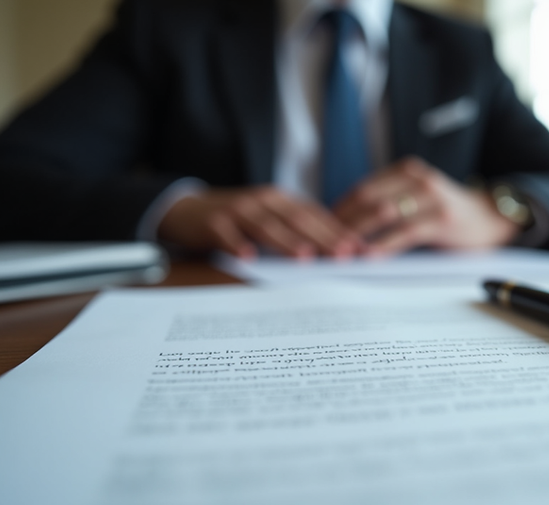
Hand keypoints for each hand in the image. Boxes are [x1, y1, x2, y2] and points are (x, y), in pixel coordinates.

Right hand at [158, 187, 361, 258]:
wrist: (188, 210)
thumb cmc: (238, 220)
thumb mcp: (269, 218)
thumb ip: (296, 230)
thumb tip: (335, 252)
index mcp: (281, 200)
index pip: (315, 216)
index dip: (338, 231)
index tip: (360, 249)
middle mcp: (263, 201)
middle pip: (297, 220)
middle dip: (322, 238)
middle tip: (344, 255)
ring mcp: (238, 210)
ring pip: (266, 226)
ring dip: (286, 241)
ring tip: (305, 257)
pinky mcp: (213, 222)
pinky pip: (227, 234)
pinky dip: (237, 245)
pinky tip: (248, 259)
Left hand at [333, 157, 519, 255]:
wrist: (492, 218)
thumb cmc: (447, 215)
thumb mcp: (417, 200)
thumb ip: (389, 207)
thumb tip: (345, 230)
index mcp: (405, 171)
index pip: (361, 190)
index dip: (338, 211)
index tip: (319, 232)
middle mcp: (417, 178)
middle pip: (367, 199)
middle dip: (342, 224)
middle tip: (323, 246)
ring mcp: (431, 196)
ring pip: (383, 213)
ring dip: (358, 235)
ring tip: (340, 254)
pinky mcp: (443, 218)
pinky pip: (406, 232)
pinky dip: (384, 245)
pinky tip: (369, 257)